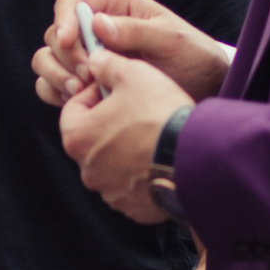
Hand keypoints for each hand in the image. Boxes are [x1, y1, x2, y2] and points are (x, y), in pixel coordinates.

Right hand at [33, 0, 231, 106]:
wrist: (203, 89)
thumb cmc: (192, 56)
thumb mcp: (171, 39)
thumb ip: (136, 31)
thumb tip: (97, 24)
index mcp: (115, 7)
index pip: (72, 4)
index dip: (64, 20)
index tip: (69, 40)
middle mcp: (95, 30)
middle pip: (55, 34)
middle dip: (63, 56)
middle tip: (85, 77)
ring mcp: (87, 58)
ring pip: (47, 60)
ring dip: (55, 75)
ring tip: (80, 92)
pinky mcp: (85, 85)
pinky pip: (53, 86)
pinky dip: (55, 94)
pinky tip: (75, 102)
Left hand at [57, 51, 193, 224]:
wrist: (197, 157)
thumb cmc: (160, 114)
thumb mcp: (133, 73)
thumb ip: (108, 64)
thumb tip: (96, 60)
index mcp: (77, 138)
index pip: (73, 108)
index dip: (94, 92)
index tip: (114, 87)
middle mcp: (87, 170)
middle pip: (93, 137)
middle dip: (110, 122)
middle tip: (136, 109)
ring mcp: (110, 193)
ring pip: (112, 163)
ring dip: (126, 149)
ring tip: (153, 134)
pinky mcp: (134, 208)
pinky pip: (132, 186)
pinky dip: (142, 173)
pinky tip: (161, 159)